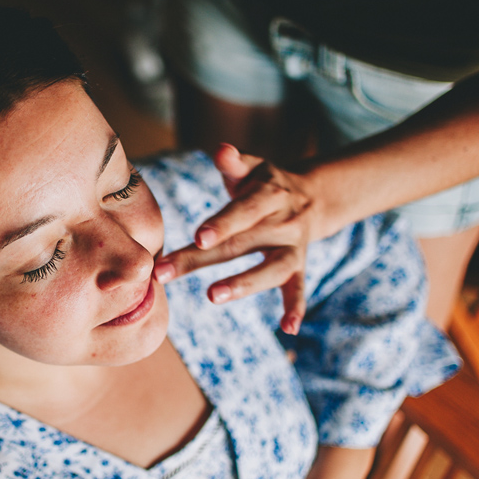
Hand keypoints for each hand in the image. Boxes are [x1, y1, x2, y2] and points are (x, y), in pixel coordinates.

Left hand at [153, 144, 316, 333]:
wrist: (311, 197)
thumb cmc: (265, 183)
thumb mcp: (253, 167)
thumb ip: (235, 161)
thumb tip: (220, 150)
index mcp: (269, 196)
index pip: (244, 211)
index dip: (223, 223)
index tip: (198, 237)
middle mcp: (283, 223)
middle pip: (240, 244)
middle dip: (201, 259)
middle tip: (167, 272)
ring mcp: (292, 248)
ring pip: (271, 269)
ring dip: (244, 284)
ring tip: (212, 295)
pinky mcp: (299, 267)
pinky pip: (299, 289)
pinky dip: (296, 308)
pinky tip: (289, 329)